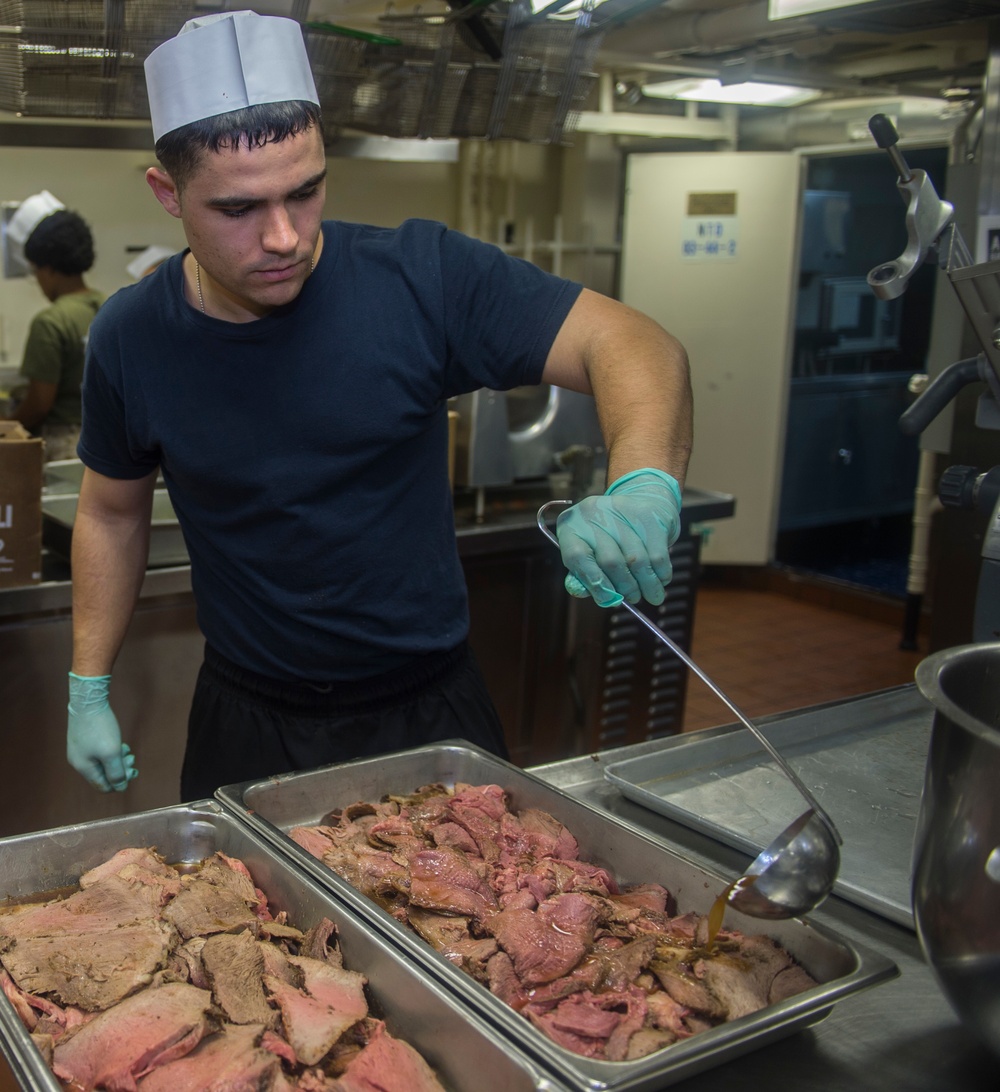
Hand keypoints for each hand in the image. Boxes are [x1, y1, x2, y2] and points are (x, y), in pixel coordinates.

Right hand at [67, 673, 137, 792]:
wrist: (88, 701)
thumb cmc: (100, 727)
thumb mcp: (112, 753)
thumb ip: (116, 772)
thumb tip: (120, 788)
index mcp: (84, 768)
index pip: (102, 786)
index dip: (119, 783)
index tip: (133, 771)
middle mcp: (79, 761)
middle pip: (103, 775)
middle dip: (121, 769)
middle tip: (132, 759)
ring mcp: (80, 750)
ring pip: (103, 763)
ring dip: (118, 760)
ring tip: (128, 751)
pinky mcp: (83, 740)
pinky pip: (100, 753)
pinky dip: (112, 751)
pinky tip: (121, 744)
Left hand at [555, 468, 681, 606]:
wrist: (642, 499)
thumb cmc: (610, 537)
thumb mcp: (590, 552)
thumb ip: (588, 577)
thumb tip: (604, 598)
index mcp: (571, 526)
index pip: (577, 557)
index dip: (594, 583)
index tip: (608, 600)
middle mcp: (592, 513)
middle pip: (610, 561)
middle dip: (626, 587)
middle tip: (634, 599)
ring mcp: (620, 510)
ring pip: (636, 559)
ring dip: (647, 585)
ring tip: (652, 595)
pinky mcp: (647, 514)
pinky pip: (656, 554)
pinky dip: (661, 573)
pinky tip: (661, 580)